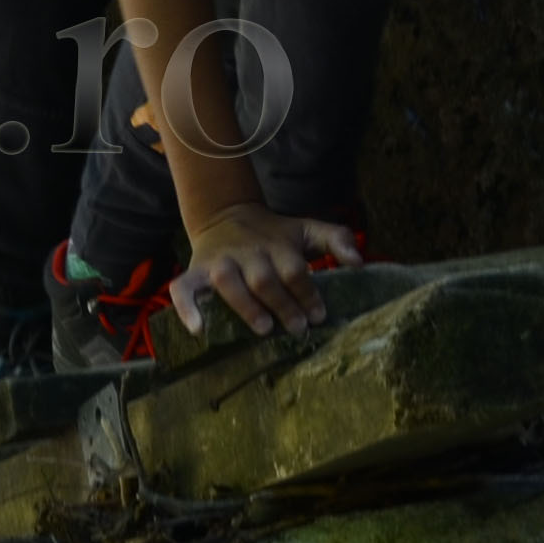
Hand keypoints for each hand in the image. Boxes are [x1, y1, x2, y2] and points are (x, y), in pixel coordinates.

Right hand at [166, 205, 358, 341]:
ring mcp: (219, 261)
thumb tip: (360, 263)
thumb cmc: (274, 233)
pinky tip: (197, 329)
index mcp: (276, 244)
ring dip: (246, 306)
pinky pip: (183, 287)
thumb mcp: (306, 229)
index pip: (294, 269)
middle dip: (283, 304)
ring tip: (264, 328)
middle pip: (264, 279)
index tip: (318, 315)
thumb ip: (336, 238)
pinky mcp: (195, 270)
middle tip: (298, 328)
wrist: (225, 213)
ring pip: (228, 282)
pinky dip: (187, 307)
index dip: (308, 293)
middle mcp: (248, 253)